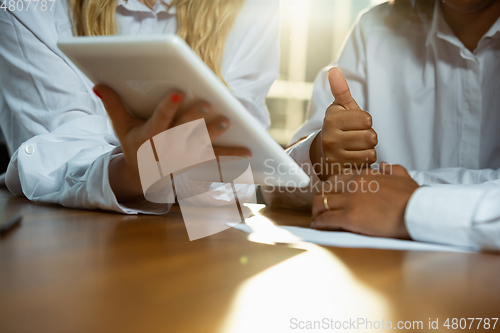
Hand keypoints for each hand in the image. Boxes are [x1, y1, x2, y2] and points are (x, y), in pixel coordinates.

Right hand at [93, 85, 250, 202]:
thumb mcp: (121, 126)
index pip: (159, 120)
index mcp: (148, 137)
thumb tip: (98, 84)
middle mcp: (165, 148)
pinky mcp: (194, 164)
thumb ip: (113, 104)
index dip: (169, 107)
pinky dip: (230, 155)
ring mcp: (181, 158)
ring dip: (213, 135)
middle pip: (181, 131)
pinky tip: (247, 151)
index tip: (180, 92)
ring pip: (199, 145)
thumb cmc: (133, 144)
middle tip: (208, 104)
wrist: (141, 176)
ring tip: (226, 122)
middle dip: (195, 118)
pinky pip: (213, 160)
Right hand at [310, 67, 377, 179]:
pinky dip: (364, 161)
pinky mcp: (340, 170)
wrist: (323, 154)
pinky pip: (366, 164)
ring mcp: (334, 156)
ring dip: (367, 150)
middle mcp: (330, 137)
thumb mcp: (340, 108)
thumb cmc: (339, 128)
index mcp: (331, 119)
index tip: (354, 124)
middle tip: (355, 138)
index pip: (367, 119)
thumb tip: (334, 70)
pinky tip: (354, 158)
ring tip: (355, 148)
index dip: (365, 121)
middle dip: (368, 137)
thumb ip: (341, 90)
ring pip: (370, 151)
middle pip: (371, 136)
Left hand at [311, 164, 419, 238]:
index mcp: (364, 175)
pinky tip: (318, 227)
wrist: (418, 211)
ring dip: (316, 212)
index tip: (330, 196)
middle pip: (325, 190)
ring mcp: (350, 200)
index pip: (338, 179)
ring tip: (316, 219)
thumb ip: (392, 170)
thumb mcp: (403, 176)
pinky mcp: (349, 217)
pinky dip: (319, 223)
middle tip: (319, 209)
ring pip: (321, 203)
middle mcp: (353, 184)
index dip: (331, 189)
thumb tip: (384, 166)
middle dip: (320, 199)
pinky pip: (326, 219)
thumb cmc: (413, 198)